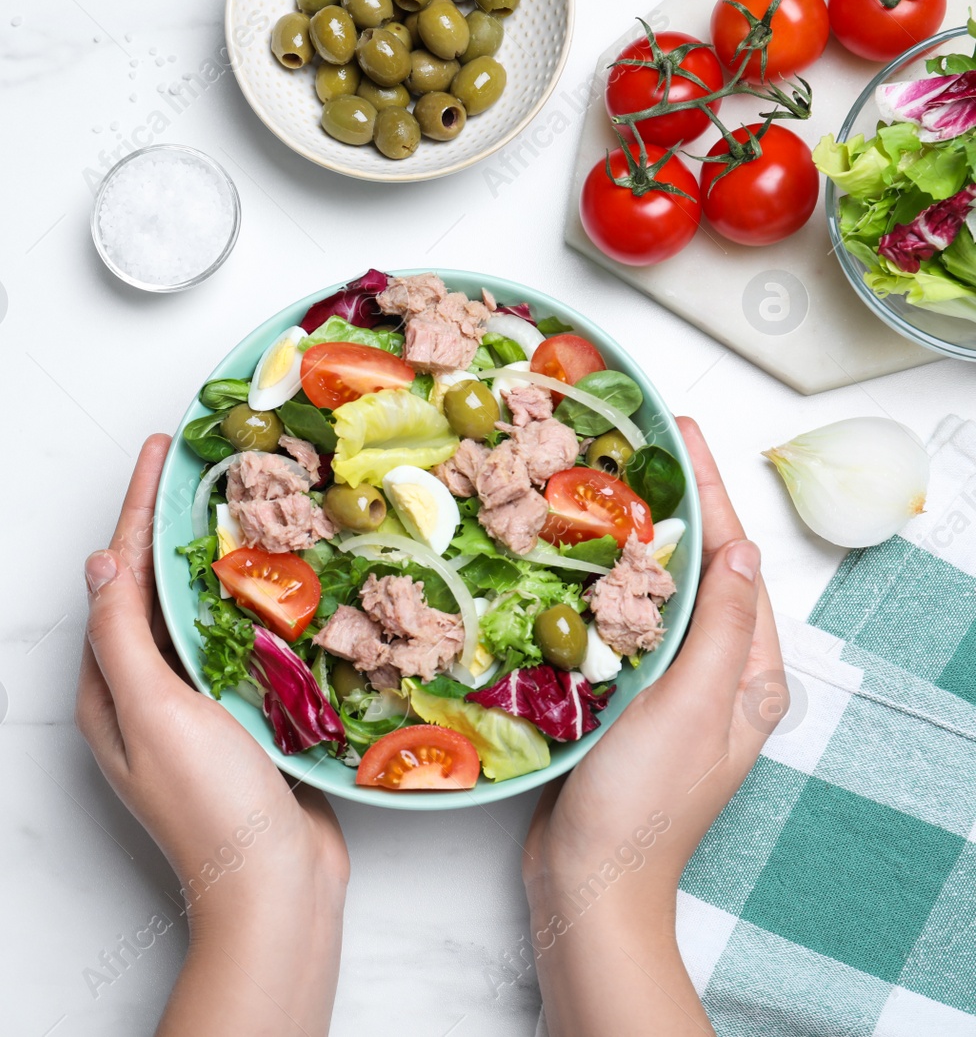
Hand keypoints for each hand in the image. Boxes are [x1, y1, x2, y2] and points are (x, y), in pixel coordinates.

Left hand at [77, 434, 347, 1036]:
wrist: (276, 891)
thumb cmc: (210, 806)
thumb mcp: (153, 711)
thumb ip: (123, 636)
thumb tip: (101, 560)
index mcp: (109, 689)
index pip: (118, 578)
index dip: (137, 510)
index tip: (161, 449)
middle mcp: (145, 695)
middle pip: (155, 590)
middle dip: (175, 526)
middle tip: (206, 465)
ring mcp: (194, 710)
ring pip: (201, 615)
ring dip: (218, 560)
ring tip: (246, 502)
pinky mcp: (243, 722)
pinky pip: (243, 646)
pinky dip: (258, 605)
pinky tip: (284, 578)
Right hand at [523, 417, 783, 1036]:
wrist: (588, 880)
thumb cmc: (644, 803)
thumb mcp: (693, 707)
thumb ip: (720, 628)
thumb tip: (739, 550)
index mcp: (749, 674)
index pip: (732, 561)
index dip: (707, 492)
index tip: (678, 433)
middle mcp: (714, 675)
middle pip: (696, 568)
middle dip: (668, 505)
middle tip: (631, 443)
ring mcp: (666, 689)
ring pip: (652, 593)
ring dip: (628, 539)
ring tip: (594, 484)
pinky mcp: (619, 700)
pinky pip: (614, 625)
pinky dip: (595, 585)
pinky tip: (565, 560)